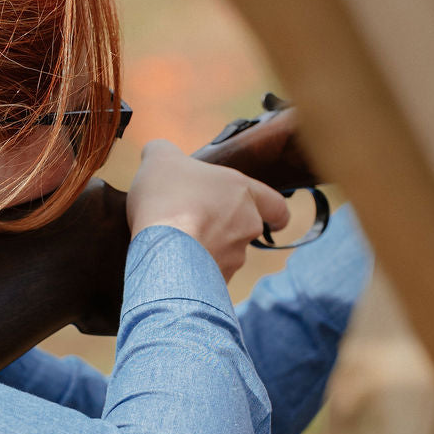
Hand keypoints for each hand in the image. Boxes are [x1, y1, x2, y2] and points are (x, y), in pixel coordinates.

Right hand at [126, 139, 289, 281]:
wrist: (162, 250)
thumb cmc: (166, 199)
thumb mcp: (159, 160)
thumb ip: (163, 151)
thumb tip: (157, 150)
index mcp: (241, 191)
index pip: (275, 205)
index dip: (275, 214)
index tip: (275, 222)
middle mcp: (246, 226)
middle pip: (244, 231)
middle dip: (225, 231)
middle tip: (197, 226)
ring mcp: (234, 257)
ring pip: (226, 255)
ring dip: (207, 253)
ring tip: (175, 248)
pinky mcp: (218, 282)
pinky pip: (208, 279)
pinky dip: (194, 275)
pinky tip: (172, 267)